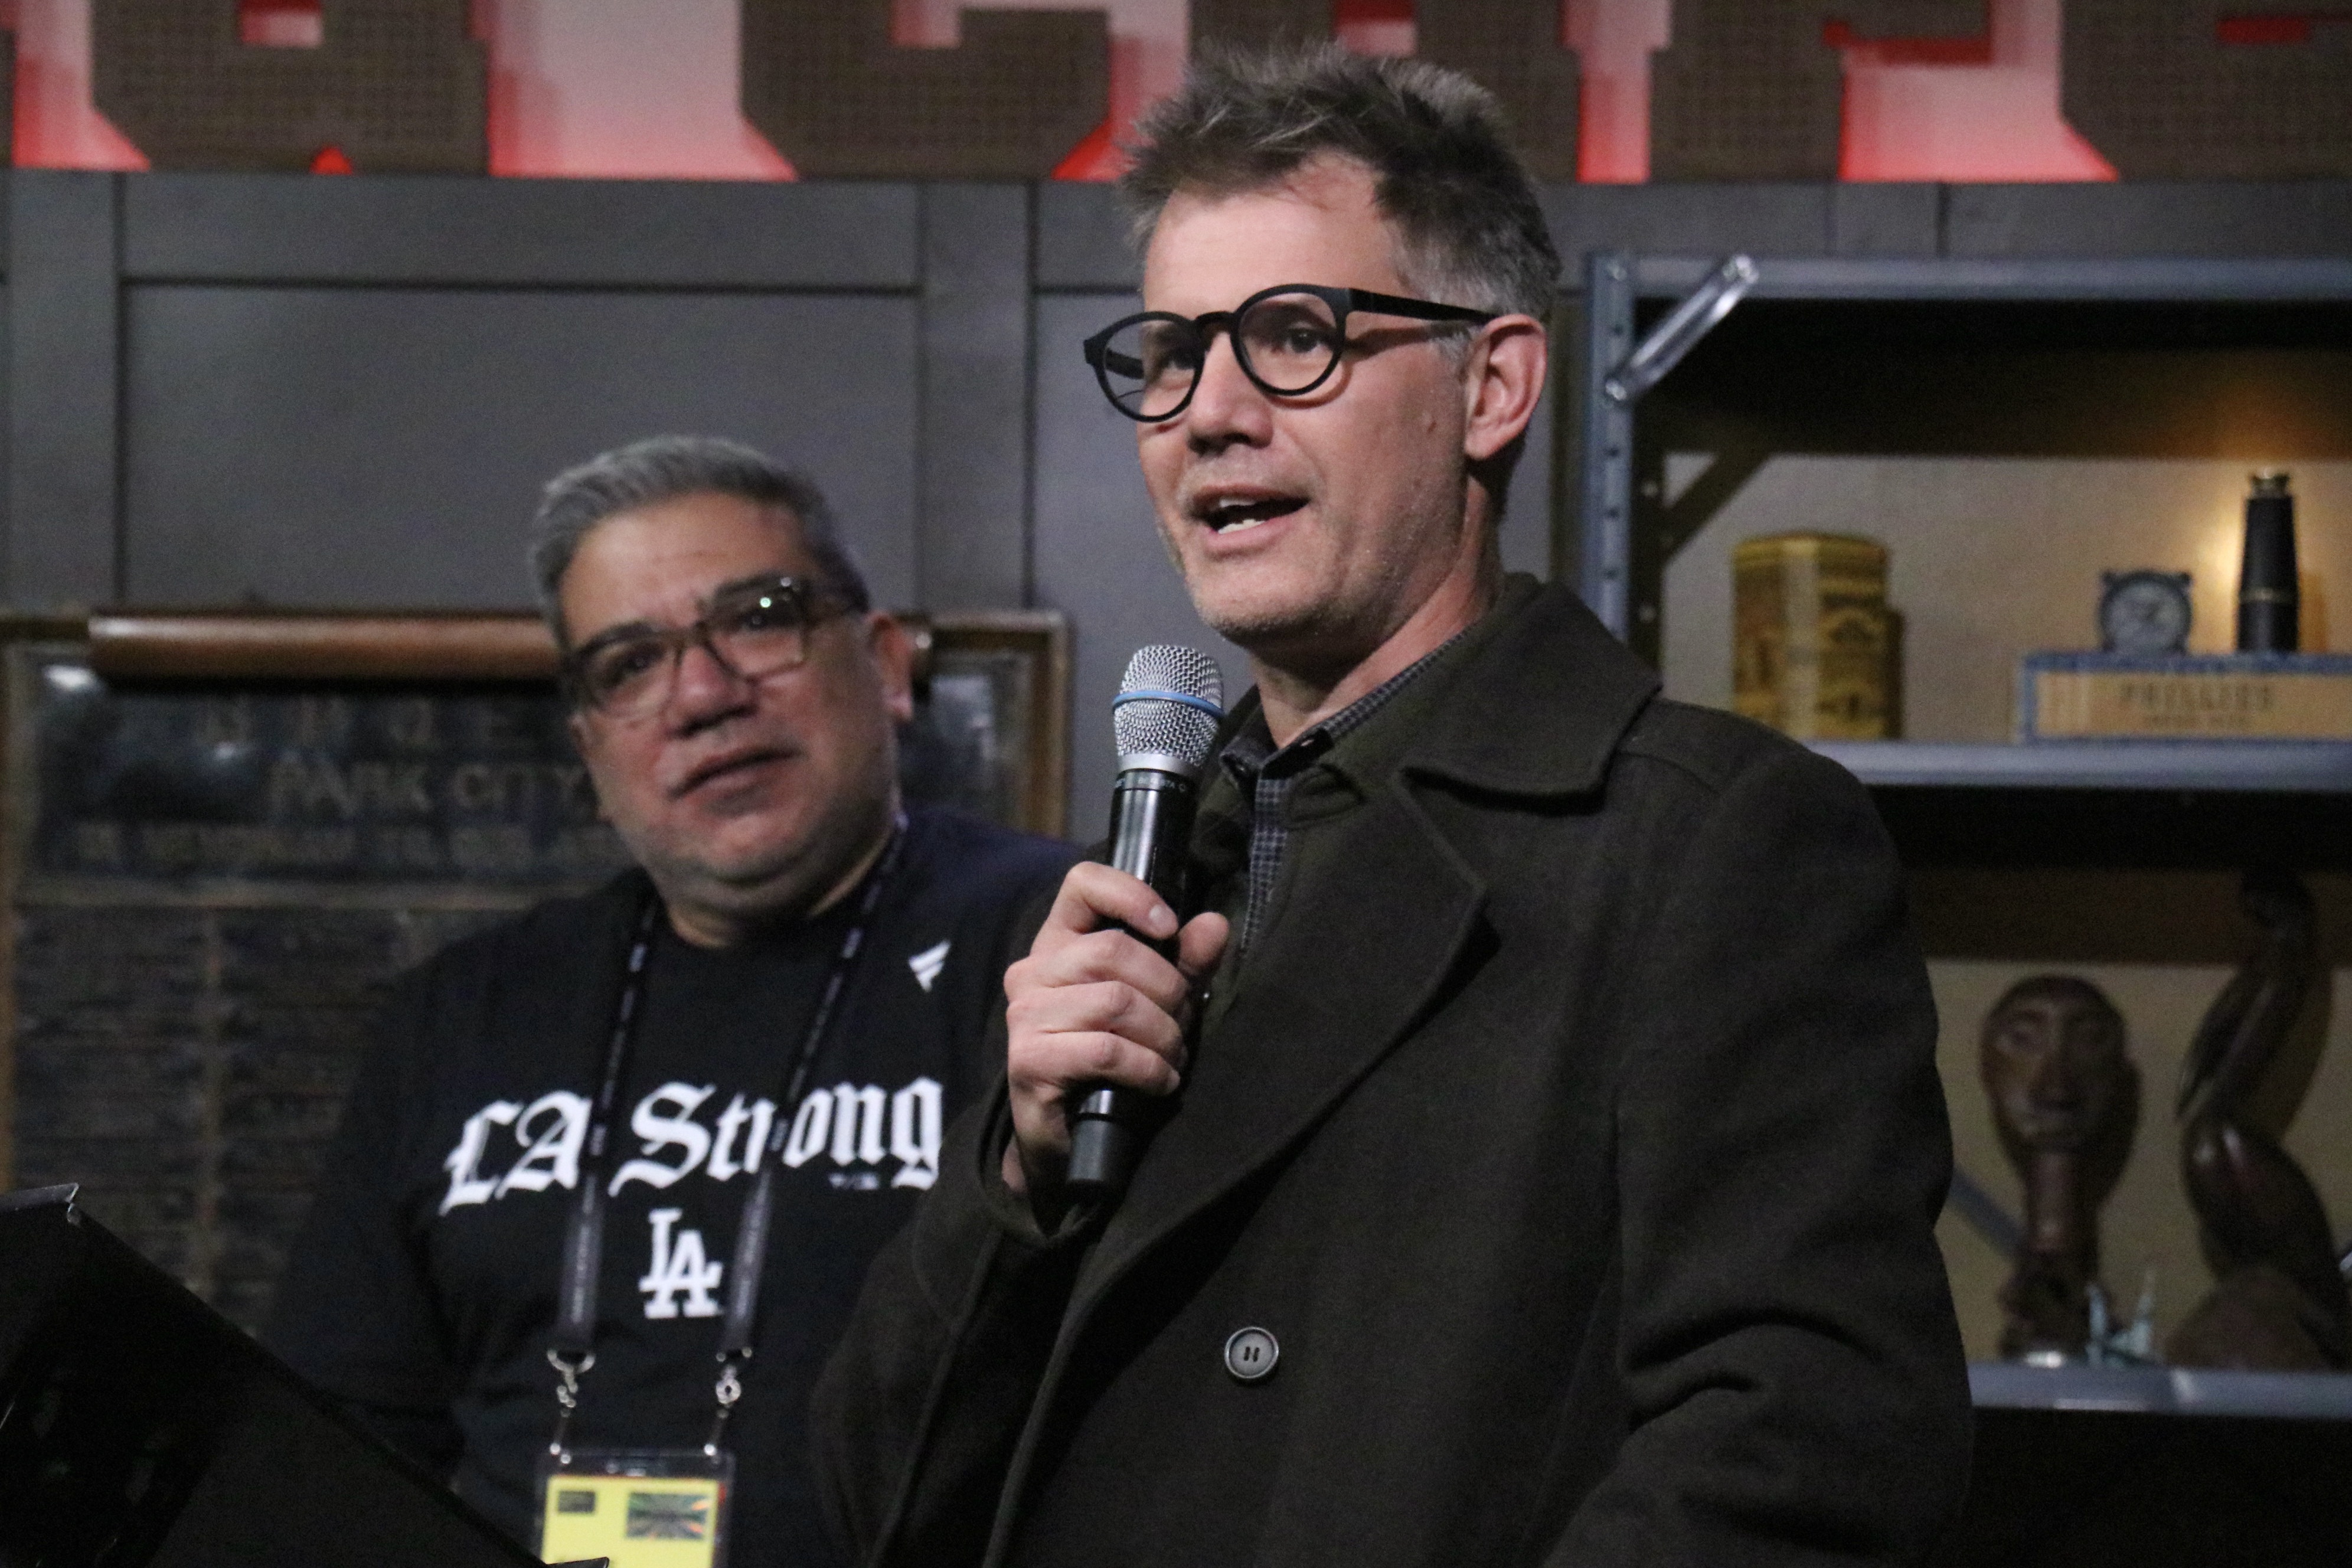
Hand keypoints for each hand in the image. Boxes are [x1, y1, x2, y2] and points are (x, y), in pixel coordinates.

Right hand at [1001, 863, 1229, 1201]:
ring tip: (1172, 1058)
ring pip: (1115, 1002)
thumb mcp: (1160, 1003)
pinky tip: (1160, 1082)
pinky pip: (1107, 1051)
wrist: (1076, 1139)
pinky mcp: (1029, 1061)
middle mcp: (1032, 971)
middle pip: (1113, 951)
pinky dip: (1148, 1068)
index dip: (1131, 895)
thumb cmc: (1117, 1061)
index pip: (1083, 883)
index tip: (1169, 928)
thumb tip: (1215, 925)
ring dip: (1162, 1035)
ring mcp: (1025, 1016)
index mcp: (1060, 943)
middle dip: (1167, 990)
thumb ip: (1185, 963)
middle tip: (1181, 1026)